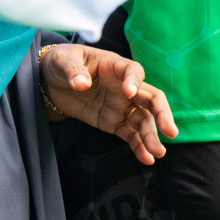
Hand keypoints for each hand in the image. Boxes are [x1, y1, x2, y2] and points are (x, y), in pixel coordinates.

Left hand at [40, 44, 177, 165]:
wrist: (49, 81)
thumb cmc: (61, 63)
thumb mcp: (62, 60)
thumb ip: (72, 71)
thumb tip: (81, 84)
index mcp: (115, 66)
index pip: (134, 71)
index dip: (134, 81)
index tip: (129, 93)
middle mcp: (125, 87)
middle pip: (152, 99)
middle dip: (162, 115)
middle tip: (170, 131)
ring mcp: (121, 106)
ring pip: (144, 121)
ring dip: (152, 136)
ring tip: (158, 153)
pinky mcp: (113, 122)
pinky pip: (130, 135)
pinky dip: (138, 146)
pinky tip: (146, 158)